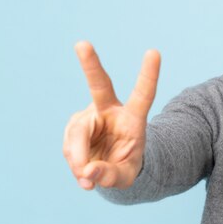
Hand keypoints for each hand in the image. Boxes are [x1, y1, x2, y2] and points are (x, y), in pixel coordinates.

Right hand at [63, 42, 160, 189]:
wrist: (110, 167)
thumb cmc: (125, 165)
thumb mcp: (126, 176)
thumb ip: (110, 175)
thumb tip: (88, 171)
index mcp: (133, 117)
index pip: (143, 95)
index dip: (148, 75)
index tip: (154, 51)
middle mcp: (110, 110)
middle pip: (99, 86)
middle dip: (90, 65)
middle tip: (82, 44)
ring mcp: (89, 116)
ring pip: (77, 134)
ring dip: (78, 160)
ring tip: (88, 178)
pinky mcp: (74, 125)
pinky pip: (68, 146)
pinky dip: (74, 163)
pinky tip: (83, 171)